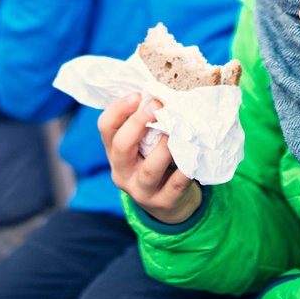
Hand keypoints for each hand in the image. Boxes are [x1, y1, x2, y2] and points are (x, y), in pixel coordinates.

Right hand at [100, 92, 201, 224]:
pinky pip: (176, 184)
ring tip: (178, 130)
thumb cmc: (157, 163)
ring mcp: (142, 191)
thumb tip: (160, 91)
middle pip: (121, 146)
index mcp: (114, 153)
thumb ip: (145, 124)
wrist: (170, 206)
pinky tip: (194, 152)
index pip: (105, 127)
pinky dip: (186, 167)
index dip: (118, 109)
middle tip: (157, 106)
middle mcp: (122, 172)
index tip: (138, 94)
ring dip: (165, 147)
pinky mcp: (164, 202)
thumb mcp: (143, 147)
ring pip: (149, 168)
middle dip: (137, 123)